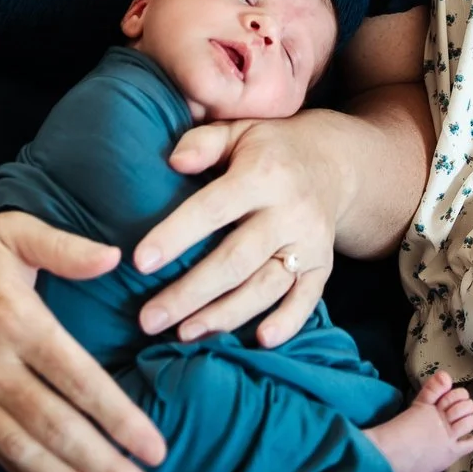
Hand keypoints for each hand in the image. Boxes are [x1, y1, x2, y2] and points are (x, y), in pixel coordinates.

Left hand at [134, 113, 343, 346]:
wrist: (332, 163)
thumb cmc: (268, 149)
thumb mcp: (238, 131)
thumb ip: (203, 143)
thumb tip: (174, 162)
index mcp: (263, 174)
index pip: (213, 208)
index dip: (176, 236)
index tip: (140, 262)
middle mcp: (290, 211)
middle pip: (236, 260)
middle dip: (190, 293)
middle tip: (149, 318)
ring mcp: (310, 242)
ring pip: (265, 287)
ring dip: (224, 315)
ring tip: (183, 333)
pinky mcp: (324, 266)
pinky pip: (307, 299)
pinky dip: (287, 322)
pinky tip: (259, 341)